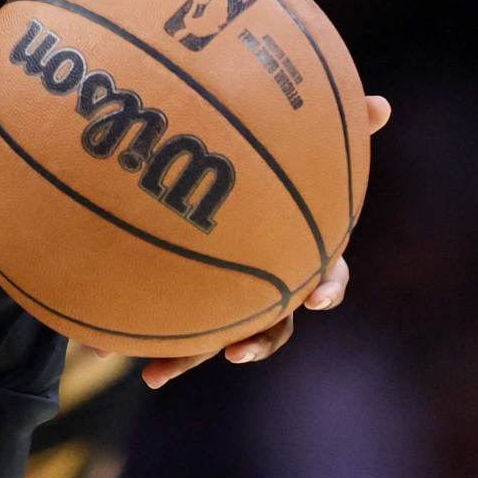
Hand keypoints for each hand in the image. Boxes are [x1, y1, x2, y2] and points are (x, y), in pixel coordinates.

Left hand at [144, 93, 388, 388]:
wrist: (186, 182)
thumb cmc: (262, 154)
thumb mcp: (291, 132)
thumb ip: (335, 121)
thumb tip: (385, 105)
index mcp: (296, 247)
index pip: (325, 274)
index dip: (326, 288)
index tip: (317, 295)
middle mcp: (263, 282)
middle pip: (271, 323)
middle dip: (258, 342)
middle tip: (239, 351)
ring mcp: (221, 298)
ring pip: (210, 338)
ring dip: (186, 358)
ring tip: (156, 373)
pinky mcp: (178, 301)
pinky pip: (159, 324)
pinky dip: (131, 334)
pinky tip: (92, 346)